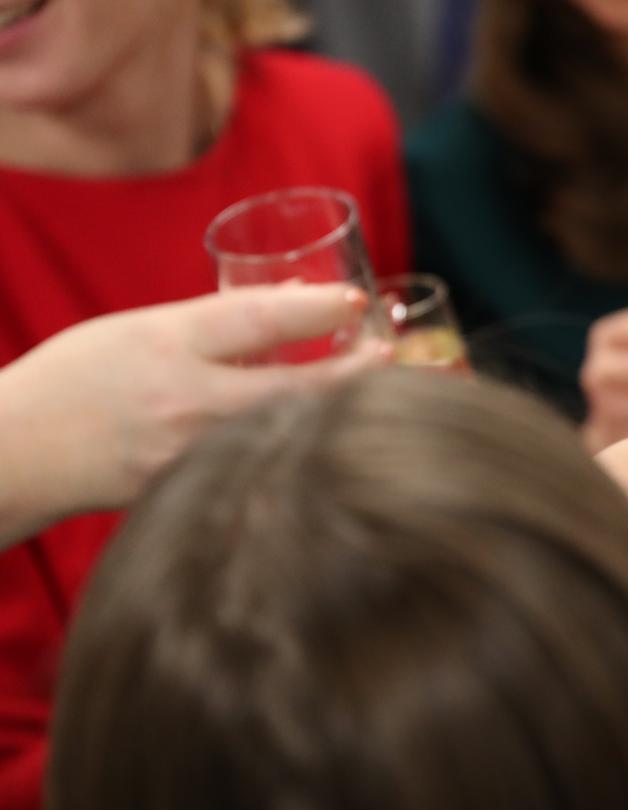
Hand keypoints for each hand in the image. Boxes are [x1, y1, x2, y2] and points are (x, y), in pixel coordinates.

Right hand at [0, 285, 381, 542]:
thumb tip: (305, 301)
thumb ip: (220, 322)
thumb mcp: (142, 329)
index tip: (358, 302)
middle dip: (354, 371)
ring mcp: (193, 455)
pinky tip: (329, 437)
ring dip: (336, 411)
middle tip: (392, 353)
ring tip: (379, 392)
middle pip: (294, 386)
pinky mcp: (196, 492)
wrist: (17, 453)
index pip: (258, 320)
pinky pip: (261, 464)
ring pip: (286, 431)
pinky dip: (299, 447)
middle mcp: (186, 401)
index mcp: (168, 345)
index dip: (317, 308)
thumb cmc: (79, 379)